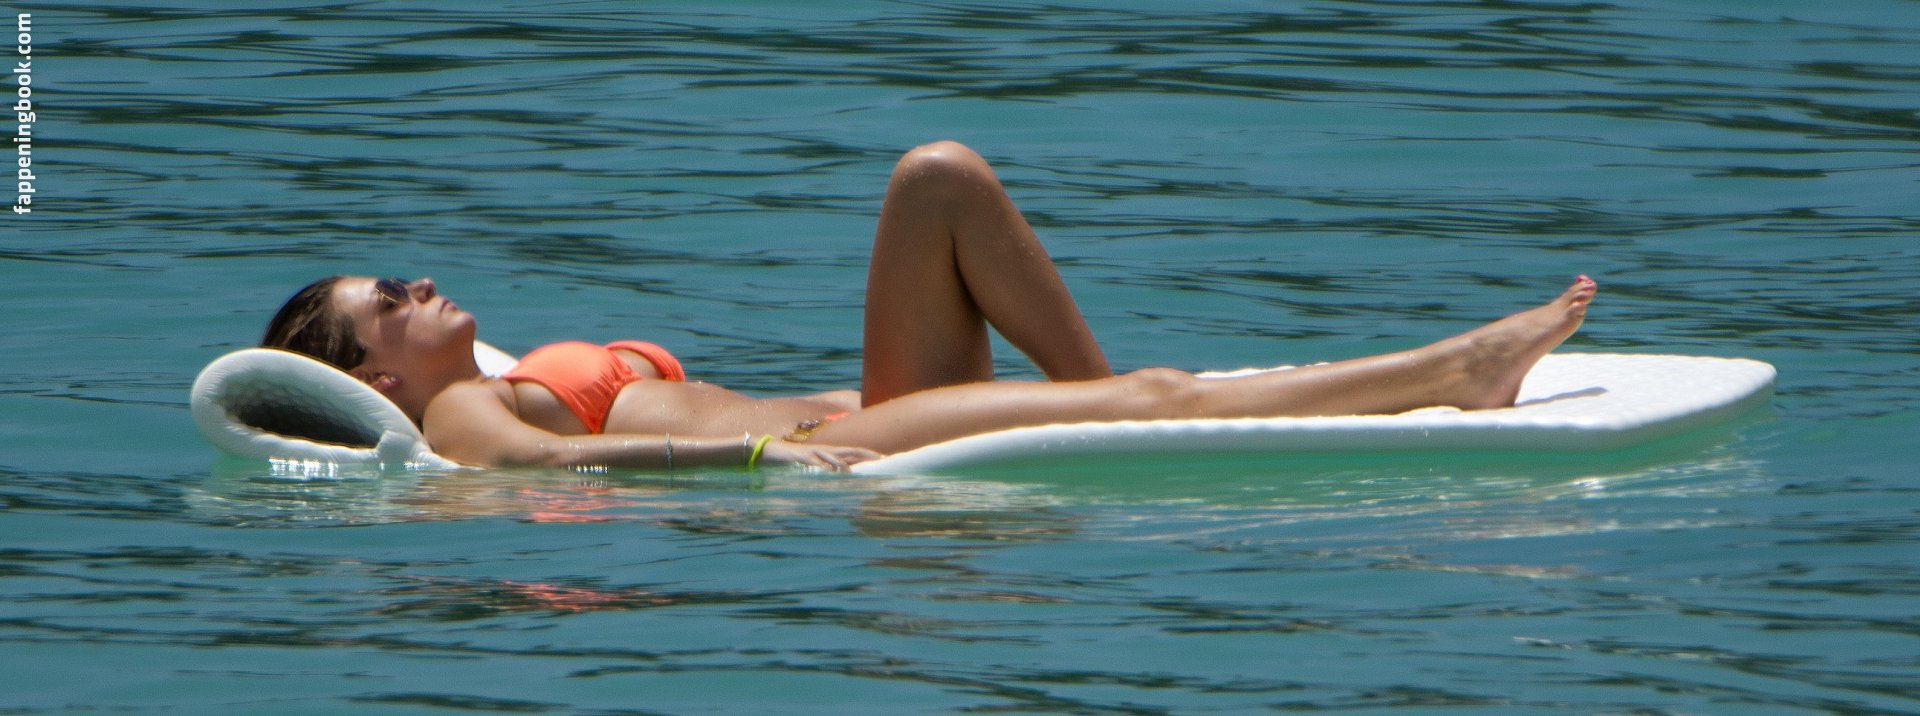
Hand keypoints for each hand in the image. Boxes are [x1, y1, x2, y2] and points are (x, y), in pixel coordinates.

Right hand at [759, 440, 882, 470]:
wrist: (776, 451)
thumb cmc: (800, 458)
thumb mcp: (819, 463)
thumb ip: (833, 468)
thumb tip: (846, 475)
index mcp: (831, 451)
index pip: (854, 451)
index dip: (869, 454)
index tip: (884, 458)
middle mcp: (826, 449)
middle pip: (849, 450)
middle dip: (864, 454)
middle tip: (880, 459)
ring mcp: (814, 451)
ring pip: (832, 455)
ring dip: (842, 462)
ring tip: (852, 471)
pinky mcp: (802, 456)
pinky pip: (812, 460)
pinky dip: (820, 465)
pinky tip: (826, 470)